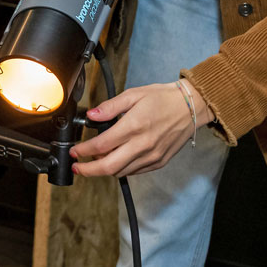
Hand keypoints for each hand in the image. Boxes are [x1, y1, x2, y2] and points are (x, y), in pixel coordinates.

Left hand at [72, 80, 211, 177]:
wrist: (191, 107)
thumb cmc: (162, 98)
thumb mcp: (134, 94)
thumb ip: (110, 107)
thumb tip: (91, 116)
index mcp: (134, 126)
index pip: (101, 145)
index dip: (83, 151)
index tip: (75, 151)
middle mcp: (143, 145)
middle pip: (109, 167)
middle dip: (88, 170)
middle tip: (77, 167)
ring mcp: (152, 156)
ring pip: (121, 172)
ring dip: (105, 169)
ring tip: (96, 160)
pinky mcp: (159, 162)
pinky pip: (135, 171)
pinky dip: (122, 169)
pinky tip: (117, 159)